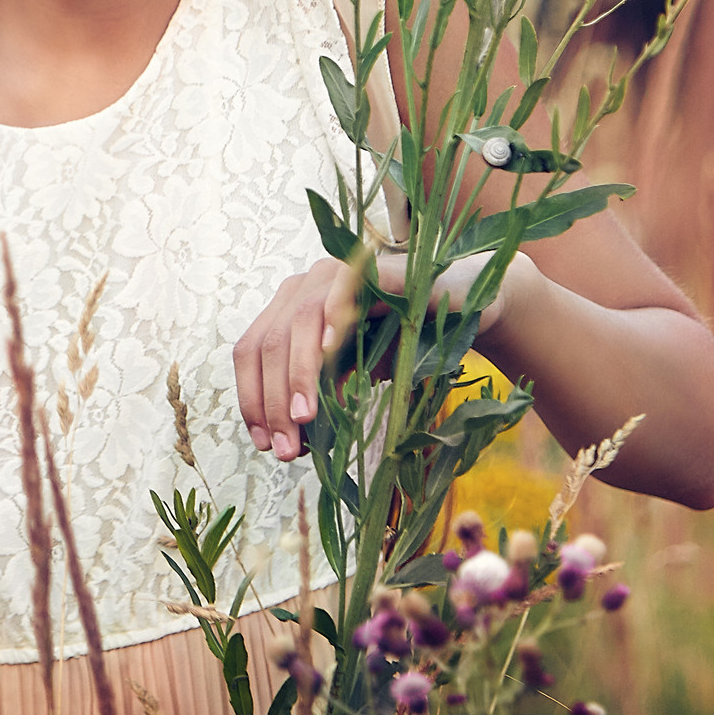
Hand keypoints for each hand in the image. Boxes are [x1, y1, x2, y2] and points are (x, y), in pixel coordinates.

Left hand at [233, 248, 529, 460]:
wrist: (462, 307)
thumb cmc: (402, 343)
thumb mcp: (353, 376)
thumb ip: (321, 396)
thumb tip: (291, 441)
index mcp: (289, 310)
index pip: (251, 351)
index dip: (252, 397)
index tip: (265, 443)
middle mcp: (304, 285)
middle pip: (268, 342)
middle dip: (273, 400)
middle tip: (289, 447)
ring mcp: (336, 272)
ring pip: (297, 321)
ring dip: (298, 374)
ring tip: (305, 416)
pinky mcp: (372, 266)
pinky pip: (342, 289)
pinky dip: (331, 318)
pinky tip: (329, 349)